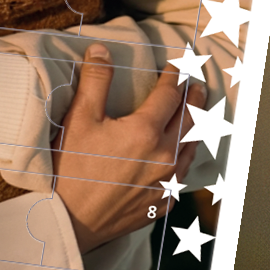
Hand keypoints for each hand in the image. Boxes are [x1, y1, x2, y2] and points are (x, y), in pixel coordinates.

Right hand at [52, 45, 194, 251]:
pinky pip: (183, 176)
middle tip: (198, 86)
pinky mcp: (162, 202)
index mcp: (144, 132)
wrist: (72, 219)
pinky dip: (186, 159)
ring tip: (197, 116)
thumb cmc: (71, 167)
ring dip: (196, 128)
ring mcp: (166, 183)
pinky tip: (181, 156)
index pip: (169, 95)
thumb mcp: (78, 118)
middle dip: (194, 99)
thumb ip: (95, 81)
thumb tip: (102, 51)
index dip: (174, 77)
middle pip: (189, 120)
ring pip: (191, 149)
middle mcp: (164, 156)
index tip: (178, 64)